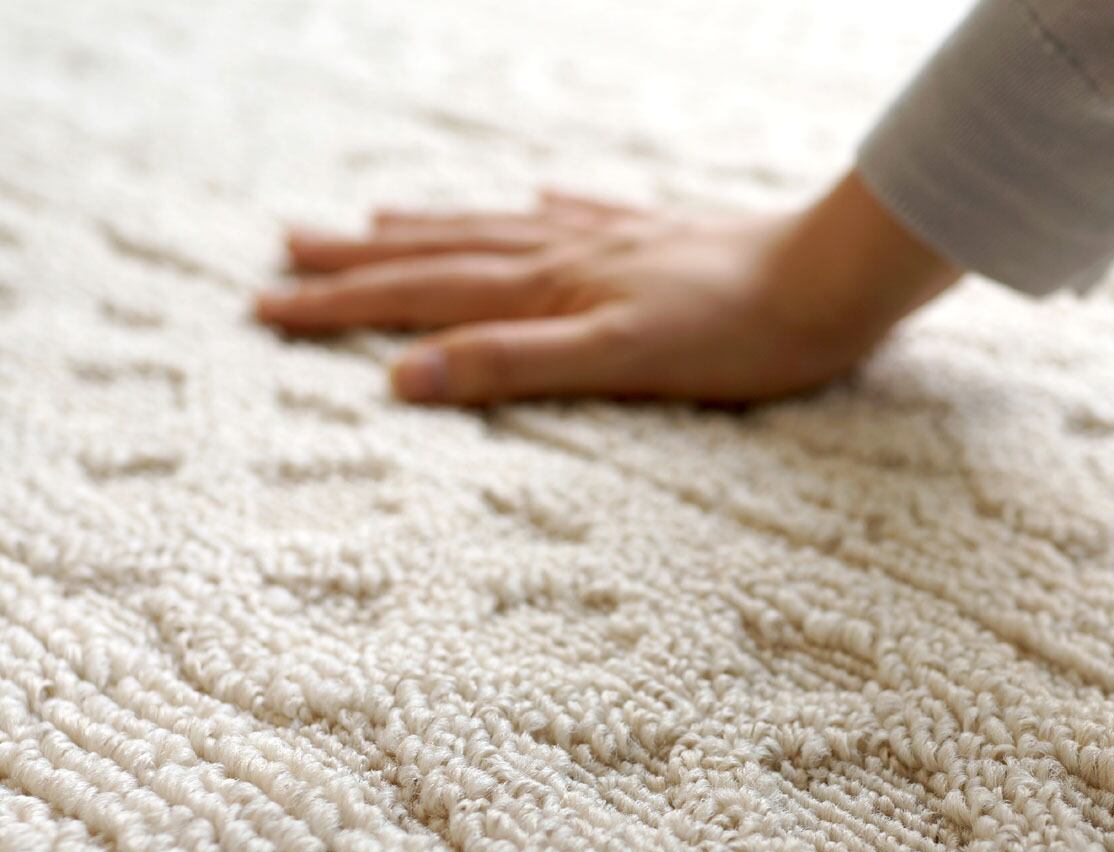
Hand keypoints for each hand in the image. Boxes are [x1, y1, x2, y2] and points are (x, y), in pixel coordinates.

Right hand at [253, 171, 960, 406]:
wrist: (832, 280)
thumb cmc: (737, 335)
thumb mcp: (618, 361)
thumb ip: (514, 365)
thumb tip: (404, 378)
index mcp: (549, 287)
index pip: (421, 297)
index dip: (340, 305)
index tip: (268, 307)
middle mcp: (566, 252)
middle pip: (442, 252)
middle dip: (358, 261)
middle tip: (286, 250)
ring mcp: (609, 239)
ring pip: (496, 229)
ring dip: (428, 227)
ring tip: (375, 217)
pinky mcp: (654, 239)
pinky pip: (574, 216)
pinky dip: (534, 210)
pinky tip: (530, 197)